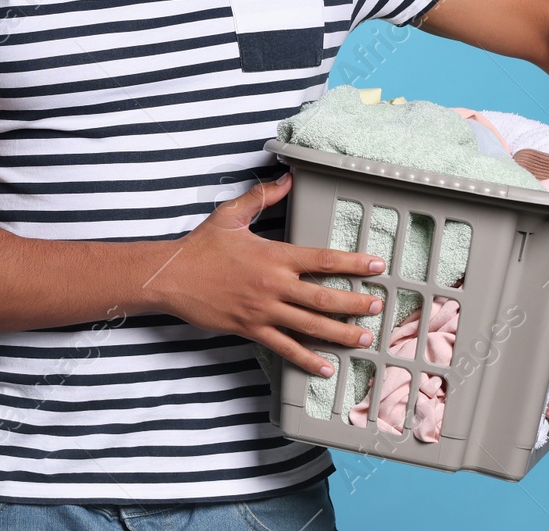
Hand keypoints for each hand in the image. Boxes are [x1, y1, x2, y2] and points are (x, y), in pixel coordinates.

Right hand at [147, 172, 388, 377]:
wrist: (170, 277)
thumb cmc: (201, 246)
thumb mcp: (231, 215)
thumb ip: (263, 197)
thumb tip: (288, 179)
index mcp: (273, 256)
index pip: (322, 260)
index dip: (353, 263)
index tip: (376, 266)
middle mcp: (273, 285)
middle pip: (324, 299)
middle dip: (356, 304)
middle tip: (378, 307)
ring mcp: (263, 311)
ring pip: (310, 326)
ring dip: (340, 334)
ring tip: (363, 338)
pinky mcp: (251, 329)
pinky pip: (284, 348)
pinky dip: (307, 359)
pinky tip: (325, 368)